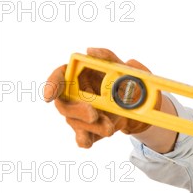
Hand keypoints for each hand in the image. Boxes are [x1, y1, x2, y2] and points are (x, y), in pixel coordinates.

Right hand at [44, 47, 159, 147]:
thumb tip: (90, 50)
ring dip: (92, 126)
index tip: (50, 95)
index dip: (52, 85)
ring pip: (76, 122)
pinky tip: (88, 141)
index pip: (58, 77)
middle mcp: (75, 95)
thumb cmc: (128, 82)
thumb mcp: (123, 67)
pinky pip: (82, 137)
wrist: (142, 105)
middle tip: (94, 114)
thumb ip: (107, 57)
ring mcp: (79, 114)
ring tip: (110, 127)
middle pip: (65, 104)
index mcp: (79, 76)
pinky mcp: (88, 129)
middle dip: (78, 110)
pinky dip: (84, 139)